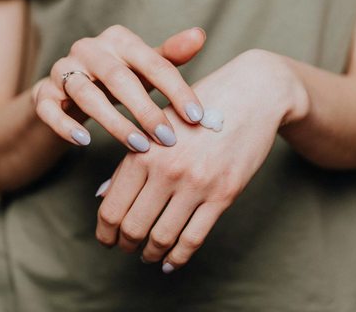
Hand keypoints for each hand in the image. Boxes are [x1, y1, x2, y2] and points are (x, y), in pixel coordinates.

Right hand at [33, 25, 205, 150]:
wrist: (68, 89)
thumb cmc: (116, 79)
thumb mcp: (143, 67)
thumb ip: (169, 56)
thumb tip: (199, 35)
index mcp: (119, 40)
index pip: (154, 63)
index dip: (177, 91)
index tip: (196, 118)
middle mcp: (88, 49)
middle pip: (119, 78)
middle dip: (146, 110)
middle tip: (168, 138)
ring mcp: (62, 70)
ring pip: (86, 95)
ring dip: (114, 123)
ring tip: (138, 145)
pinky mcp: (43, 93)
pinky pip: (50, 109)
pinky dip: (66, 126)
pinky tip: (85, 142)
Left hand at [95, 49, 310, 271]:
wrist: (252, 94)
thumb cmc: (199, 107)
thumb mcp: (158, 126)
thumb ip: (129, 161)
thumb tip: (103, 197)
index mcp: (143, 151)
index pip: (111, 208)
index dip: (104, 232)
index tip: (107, 239)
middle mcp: (166, 170)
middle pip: (132, 227)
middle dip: (125, 245)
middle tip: (126, 248)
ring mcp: (196, 184)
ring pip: (162, 237)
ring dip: (150, 253)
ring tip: (148, 255)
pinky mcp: (224, 194)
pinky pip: (193, 238)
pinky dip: (178, 257)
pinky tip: (171, 262)